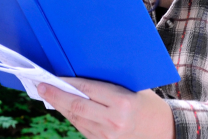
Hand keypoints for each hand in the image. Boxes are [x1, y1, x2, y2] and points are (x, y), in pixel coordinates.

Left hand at [38, 78, 174, 138]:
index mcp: (122, 103)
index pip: (87, 90)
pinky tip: (65, 109)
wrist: (166, 132)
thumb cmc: (150, 105)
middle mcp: (113, 122)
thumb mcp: (135, 88)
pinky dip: (72, 118)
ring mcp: (108, 136)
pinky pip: (83, 129)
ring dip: (61, 107)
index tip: (53, 77)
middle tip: (41, 87)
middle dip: (56, 96)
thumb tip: (83, 75)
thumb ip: (110, 84)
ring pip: (77, 120)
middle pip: (76, 106)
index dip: (67, 83)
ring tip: (48, 96)